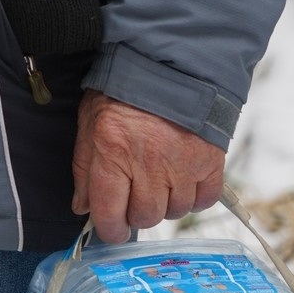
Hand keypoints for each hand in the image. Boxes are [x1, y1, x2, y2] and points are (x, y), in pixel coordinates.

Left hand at [72, 90, 224, 243]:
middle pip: (145, 217)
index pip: (110, 213)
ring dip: (166, 204)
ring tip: (161, 181)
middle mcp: (149, 162)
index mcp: (114, 152)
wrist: (171, 62)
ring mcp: (182, 164)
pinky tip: (183, 181)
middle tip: (137, 196)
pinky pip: (203, 200)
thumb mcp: (92, 122)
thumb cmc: (126, 90)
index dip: (110, 230)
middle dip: (138, 213)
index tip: (113, 230)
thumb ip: (84, 167)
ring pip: (174, 212)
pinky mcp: (210, 161)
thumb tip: (84, 207)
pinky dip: (194, 197)